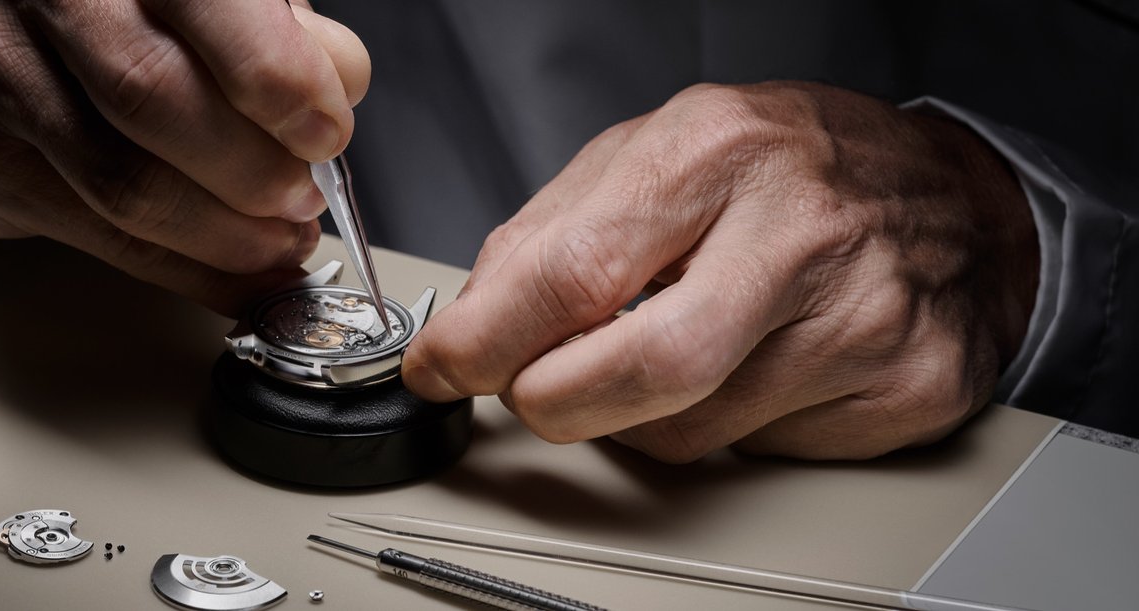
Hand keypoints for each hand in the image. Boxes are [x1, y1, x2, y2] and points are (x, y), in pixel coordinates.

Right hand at [0, 0, 369, 313]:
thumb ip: (279, 34)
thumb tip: (339, 91)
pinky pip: (99, 236)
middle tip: (302, 199)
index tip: (324, 131)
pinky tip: (233, 271)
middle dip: (252, 170)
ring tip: (278, 242)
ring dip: (224, 235)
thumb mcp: (213, 1)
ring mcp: (0, 75)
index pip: (202, 1)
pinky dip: (186, 268)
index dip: (274, 74)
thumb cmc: (123, 15)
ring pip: (124, 184)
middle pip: (153, 97)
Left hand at [403, 82, 1038, 461]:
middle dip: (548, 402)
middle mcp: (794, 232)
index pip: (569, 269)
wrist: (954, 197)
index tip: (442, 367)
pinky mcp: (903, 387)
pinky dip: (717, 428)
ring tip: (656, 354)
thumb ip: (554, 226)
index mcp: (714, 152)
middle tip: (526, 394)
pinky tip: (742, 371)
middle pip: (635, 368)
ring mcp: (859, 316)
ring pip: (687, 431)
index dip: (483, 338)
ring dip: (631, 419)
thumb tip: (474, 315)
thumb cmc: (790, 171)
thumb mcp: (660, 150)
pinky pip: (758, 452)